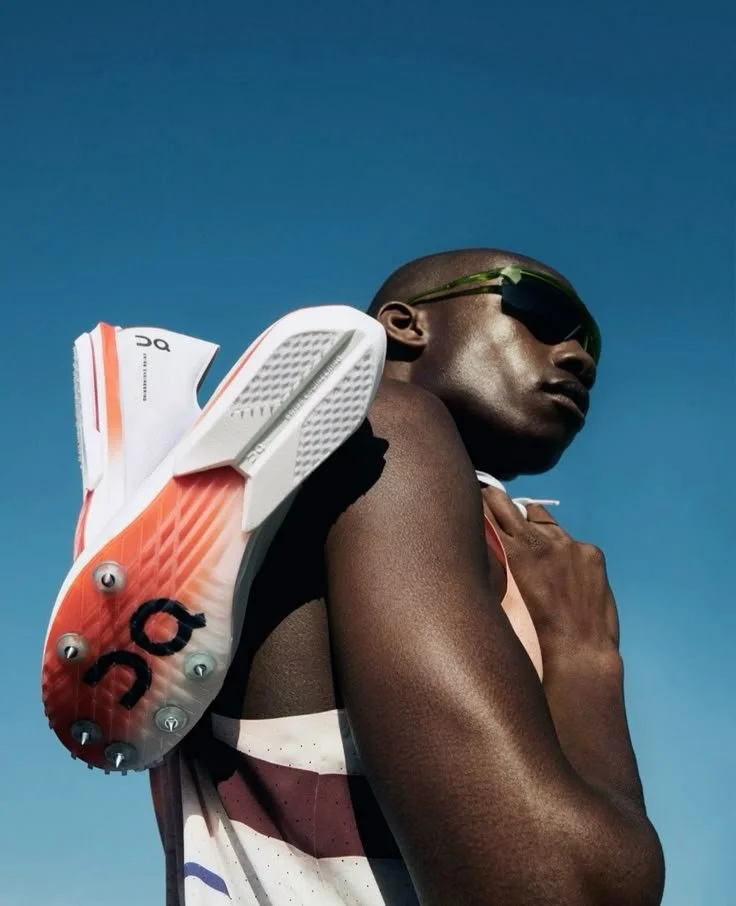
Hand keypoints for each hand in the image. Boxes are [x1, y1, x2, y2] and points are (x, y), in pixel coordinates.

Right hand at [482, 486, 619, 669]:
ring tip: (530, 550)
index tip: (467, 505)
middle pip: (503, 501)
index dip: (473, 506)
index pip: (482, 509)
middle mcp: (535, 539)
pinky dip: (560, 551)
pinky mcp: (590, 552)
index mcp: (507, 552)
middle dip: (493, 500)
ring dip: (529, 525)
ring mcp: (566, 543)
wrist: (577, 657)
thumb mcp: (497, 600)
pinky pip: (567, 540)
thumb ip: (489, 567)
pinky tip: (562, 577)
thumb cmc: (530, 641)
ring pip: (537, 516)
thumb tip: (481, 547)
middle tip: (486, 503)